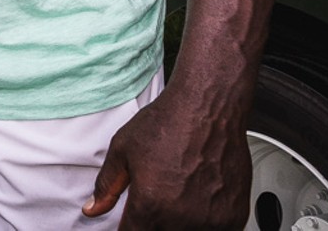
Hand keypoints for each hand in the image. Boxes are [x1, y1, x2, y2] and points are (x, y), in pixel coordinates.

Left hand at [83, 92, 251, 228]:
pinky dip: (206, 222)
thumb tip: (93, 209)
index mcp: (150, 204)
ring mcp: (210, 219)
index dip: (130, 228)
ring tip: (181, 192)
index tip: (133, 219)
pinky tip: (200, 198)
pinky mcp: (234, 216)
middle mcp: (181, 216)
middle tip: (160, 195)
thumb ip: (106, 186)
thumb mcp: (123, 149)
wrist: (208, 108)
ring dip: (180, 223)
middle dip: (154, 223)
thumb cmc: (169, 122)